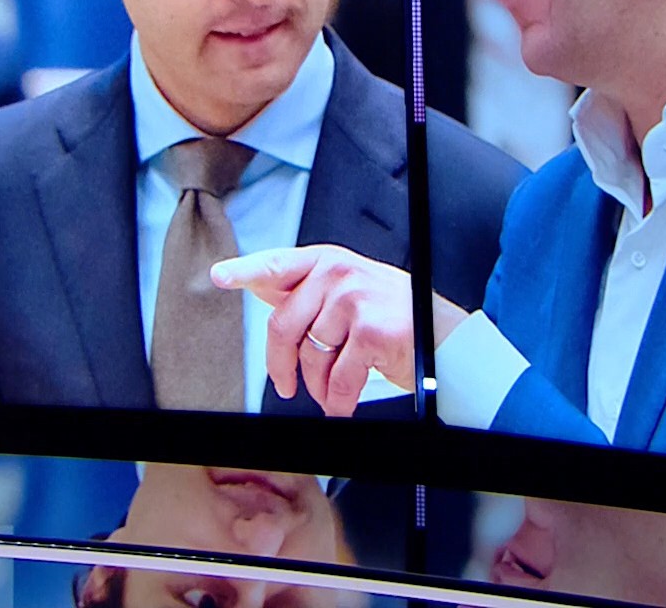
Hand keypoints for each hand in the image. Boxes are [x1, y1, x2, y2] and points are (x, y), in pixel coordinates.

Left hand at [210, 245, 417, 416]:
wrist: (445, 337)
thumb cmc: (393, 316)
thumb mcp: (349, 290)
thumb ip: (306, 291)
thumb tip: (259, 289)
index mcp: (328, 261)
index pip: (278, 264)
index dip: (246, 270)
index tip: (220, 274)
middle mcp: (339, 273)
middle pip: (283, 325)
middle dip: (280, 365)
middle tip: (287, 387)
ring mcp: (355, 300)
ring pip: (310, 356)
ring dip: (317, 386)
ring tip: (330, 393)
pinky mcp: (371, 331)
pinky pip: (338, 379)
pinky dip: (338, 401)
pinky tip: (344, 404)